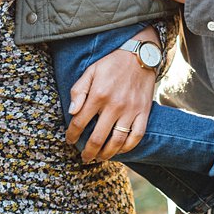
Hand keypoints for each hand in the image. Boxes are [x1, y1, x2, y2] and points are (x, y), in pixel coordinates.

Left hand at [66, 29, 158, 162]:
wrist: (140, 55)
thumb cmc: (112, 64)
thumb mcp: (90, 71)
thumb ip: (79, 91)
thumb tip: (72, 112)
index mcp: (98, 95)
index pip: (80, 122)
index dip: (72, 135)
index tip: (70, 140)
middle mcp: (114, 105)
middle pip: (98, 138)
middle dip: (88, 152)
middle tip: (84, 158)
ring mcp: (131, 111)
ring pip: (117, 141)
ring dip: (106, 154)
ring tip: (99, 158)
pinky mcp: (144, 112)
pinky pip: (136, 136)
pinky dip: (127, 148)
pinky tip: (119, 150)